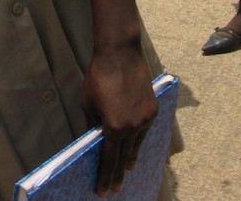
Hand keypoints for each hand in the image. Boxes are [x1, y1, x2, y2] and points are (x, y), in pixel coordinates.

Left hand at [81, 45, 156, 195]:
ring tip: (127, 169)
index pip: (108, 159)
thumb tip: (94, 140)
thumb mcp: (87, 102)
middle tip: (116, 188)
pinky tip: (135, 145)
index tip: (103, 191)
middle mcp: (132, 126)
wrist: (120, 53)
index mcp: (113, 126)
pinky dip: (139, 138)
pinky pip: (144, 130)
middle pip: (124, 156)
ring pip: (137, 144)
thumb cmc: (98, 76)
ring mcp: (145, 119)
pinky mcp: (153, 110)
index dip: (105, 176)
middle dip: (118, 173)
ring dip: (130, 157)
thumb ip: (92, 125)